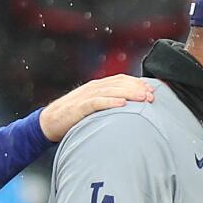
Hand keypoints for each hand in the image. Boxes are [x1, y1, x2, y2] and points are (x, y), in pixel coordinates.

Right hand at [39, 74, 154, 141]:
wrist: (49, 122)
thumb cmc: (74, 117)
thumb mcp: (94, 108)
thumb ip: (109, 105)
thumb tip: (129, 110)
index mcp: (98, 86)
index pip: (121, 80)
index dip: (137, 83)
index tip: (153, 90)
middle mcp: (94, 88)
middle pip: (119, 84)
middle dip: (137, 88)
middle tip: (152, 96)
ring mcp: (86, 96)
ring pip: (111, 91)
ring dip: (129, 94)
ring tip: (143, 98)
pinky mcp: (79, 107)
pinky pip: (97, 103)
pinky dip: (110, 103)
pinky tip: (122, 105)